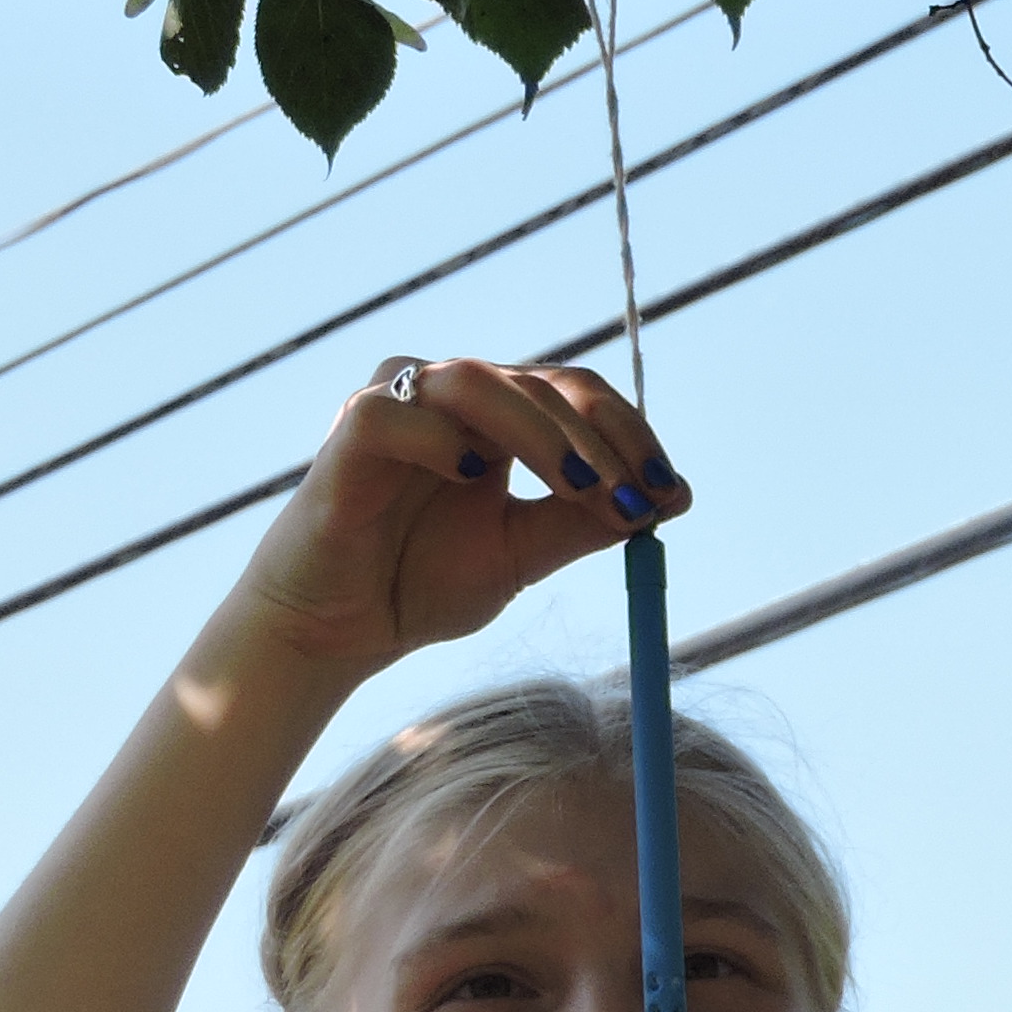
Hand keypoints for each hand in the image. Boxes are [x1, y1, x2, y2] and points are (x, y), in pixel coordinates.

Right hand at [218, 357, 692, 677]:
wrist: (340, 629)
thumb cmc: (422, 583)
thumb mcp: (523, 555)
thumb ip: (585, 524)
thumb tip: (670, 500)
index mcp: (497, 417)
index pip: (576, 396)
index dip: (631, 435)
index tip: (671, 493)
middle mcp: (449, 396)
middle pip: (540, 384)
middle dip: (601, 441)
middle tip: (637, 498)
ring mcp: (397, 404)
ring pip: (478, 383)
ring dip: (542, 436)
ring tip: (582, 492)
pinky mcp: (347, 432)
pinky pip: (395, 414)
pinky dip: (440, 440)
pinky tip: (471, 477)